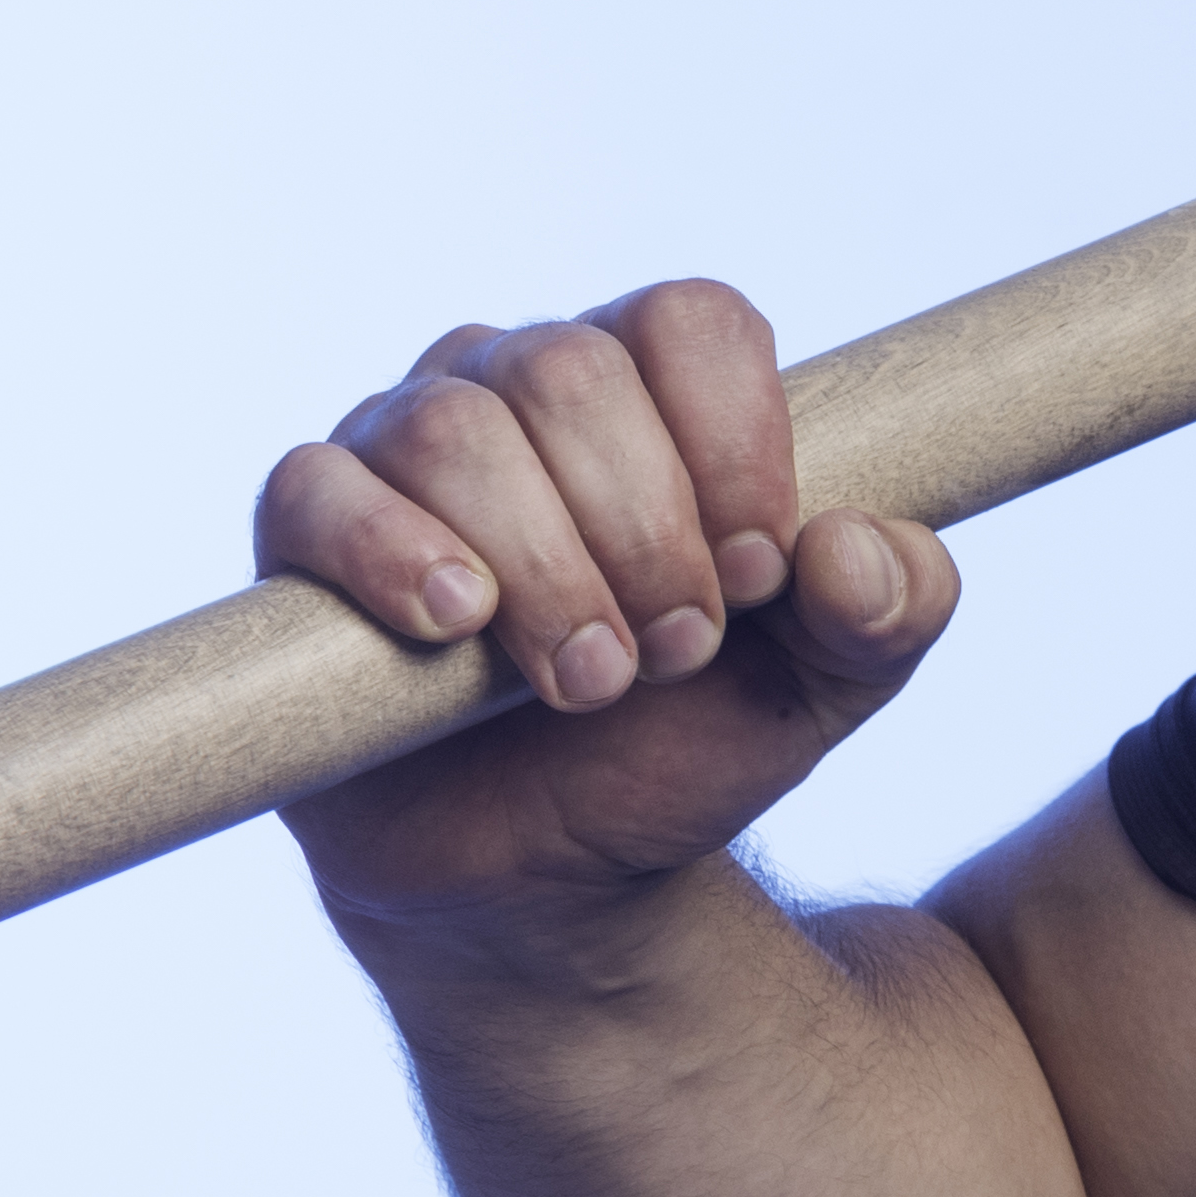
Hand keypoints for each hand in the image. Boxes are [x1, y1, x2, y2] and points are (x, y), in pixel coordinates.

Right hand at [254, 280, 963, 948]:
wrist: (553, 874)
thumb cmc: (681, 744)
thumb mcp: (824, 690)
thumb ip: (892, 613)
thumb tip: (858, 548)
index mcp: (651, 389)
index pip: (689, 321)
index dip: (733, 441)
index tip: (757, 575)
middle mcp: (518, 385)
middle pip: (571, 374)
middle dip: (641, 529)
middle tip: (674, 652)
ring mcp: (399, 448)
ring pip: (454, 431)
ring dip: (542, 567)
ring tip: (588, 680)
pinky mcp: (304, 532)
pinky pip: (317, 488)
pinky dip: (393, 552)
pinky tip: (456, 622)